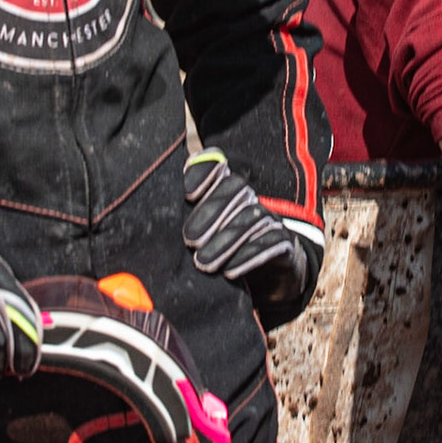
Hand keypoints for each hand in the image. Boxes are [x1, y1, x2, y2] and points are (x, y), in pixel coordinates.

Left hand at [183, 148, 319, 320]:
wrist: (271, 276)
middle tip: (190, 240)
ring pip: (252, 217)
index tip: (189, 193)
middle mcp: (250, 199)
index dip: (204, 173)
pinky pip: (272, 243)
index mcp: (227, 191)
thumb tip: (156, 216)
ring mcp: (269, 219)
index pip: (216, 166)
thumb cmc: (226, 252)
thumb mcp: (204, 236)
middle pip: (236, 189)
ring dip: (226, 240)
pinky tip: (230, 271)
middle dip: (211, 212)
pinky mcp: (285, 243)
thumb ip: (186, 222)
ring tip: (203, 262)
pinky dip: (250, 256)